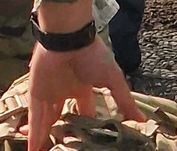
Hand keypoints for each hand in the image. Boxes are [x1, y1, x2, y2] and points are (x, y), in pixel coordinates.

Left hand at [25, 37, 142, 150]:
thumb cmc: (92, 54)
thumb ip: (125, 101)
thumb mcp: (113, 79)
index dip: (85, 128)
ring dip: (44, 138)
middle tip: (61, 150)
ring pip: (46, 120)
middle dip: (62, 135)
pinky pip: (35, 116)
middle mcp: (64, 91)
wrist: (69, 37)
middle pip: (62, 119)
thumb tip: (143, 120)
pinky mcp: (37, 91)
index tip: (87, 143)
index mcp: (82, 88)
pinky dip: (34, 131)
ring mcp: (50, 92)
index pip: (84, 113)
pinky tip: (33, 147)